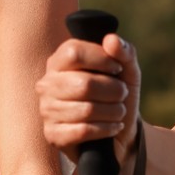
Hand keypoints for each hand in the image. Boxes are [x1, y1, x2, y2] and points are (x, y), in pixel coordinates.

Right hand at [36, 32, 143, 168]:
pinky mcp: (53, 135)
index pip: (74, 52)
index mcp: (59, 62)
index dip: (101, 59)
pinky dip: (106, 129)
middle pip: (84, 84)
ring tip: (119, 111)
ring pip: (86, 110)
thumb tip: (111, 40)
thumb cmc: (116, 95)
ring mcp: (47, 110)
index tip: (117, 68)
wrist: (118, 133)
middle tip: (122, 94)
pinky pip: (83, 131)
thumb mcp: (126, 70)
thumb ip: (123, 51)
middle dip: (114, 90)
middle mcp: (47, 84)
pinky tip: (113, 126)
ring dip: (113, 111)